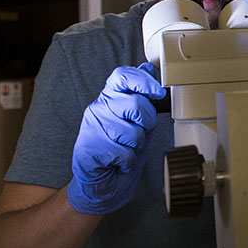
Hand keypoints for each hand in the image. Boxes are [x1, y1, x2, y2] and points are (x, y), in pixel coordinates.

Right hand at [66, 62, 166, 214]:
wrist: (101, 180)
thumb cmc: (121, 147)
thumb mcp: (136, 118)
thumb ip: (142, 95)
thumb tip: (148, 67)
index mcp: (110, 97)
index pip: (122, 75)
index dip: (143, 81)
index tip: (158, 93)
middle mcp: (98, 108)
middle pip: (135, 104)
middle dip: (148, 122)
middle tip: (140, 132)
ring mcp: (92, 128)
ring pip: (133, 133)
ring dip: (137, 146)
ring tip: (126, 148)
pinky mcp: (89, 150)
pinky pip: (125, 154)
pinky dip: (128, 162)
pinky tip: (119, 162)